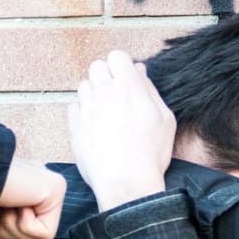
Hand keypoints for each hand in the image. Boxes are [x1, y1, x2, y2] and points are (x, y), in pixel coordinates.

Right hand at [0, 159, 66, 238]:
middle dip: (3, 233)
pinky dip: (23, 225)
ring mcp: (46, 185)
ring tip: (2, 204)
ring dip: (11, 229)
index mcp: (17, 188)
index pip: (17, 232)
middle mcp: (34, 184)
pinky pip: (46, 234)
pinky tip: (15, 201)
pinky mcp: (56, 188)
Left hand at [68, 51, 175, 211]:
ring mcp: (87, 108)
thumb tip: (139, 72)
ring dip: (93, 93)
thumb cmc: (150, 154)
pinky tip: (94, 126)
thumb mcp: (164, 119)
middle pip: (97, 66)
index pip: (117, 56)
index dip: (122, 66)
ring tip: (105, 112)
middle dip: (105, 76)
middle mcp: (105, 92)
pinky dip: (82, 112)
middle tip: (115, 94)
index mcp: (129, 87)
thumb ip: (150, 90)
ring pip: (83, 85)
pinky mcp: (74, 125)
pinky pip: (74, 107)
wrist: (126, 182)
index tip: (126, 79)